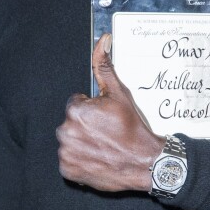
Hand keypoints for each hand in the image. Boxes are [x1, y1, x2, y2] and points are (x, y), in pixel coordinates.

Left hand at [56, 33, 164, 191]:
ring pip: (70, 140)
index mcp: (75, 110)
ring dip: (82, 141)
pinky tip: (97, 157)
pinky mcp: (68, 170)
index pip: (77, 104)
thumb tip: (103, 39)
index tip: (106, 118)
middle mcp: (65, 131)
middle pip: (72, 122)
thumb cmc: (132, 127)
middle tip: (107, 132)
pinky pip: (69, 160)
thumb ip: (104, 64)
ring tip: (103, 145)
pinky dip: (80, 159)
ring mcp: (65, 153)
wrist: (144, 162)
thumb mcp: (119, 92)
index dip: (93, 109)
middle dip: (86, 125)